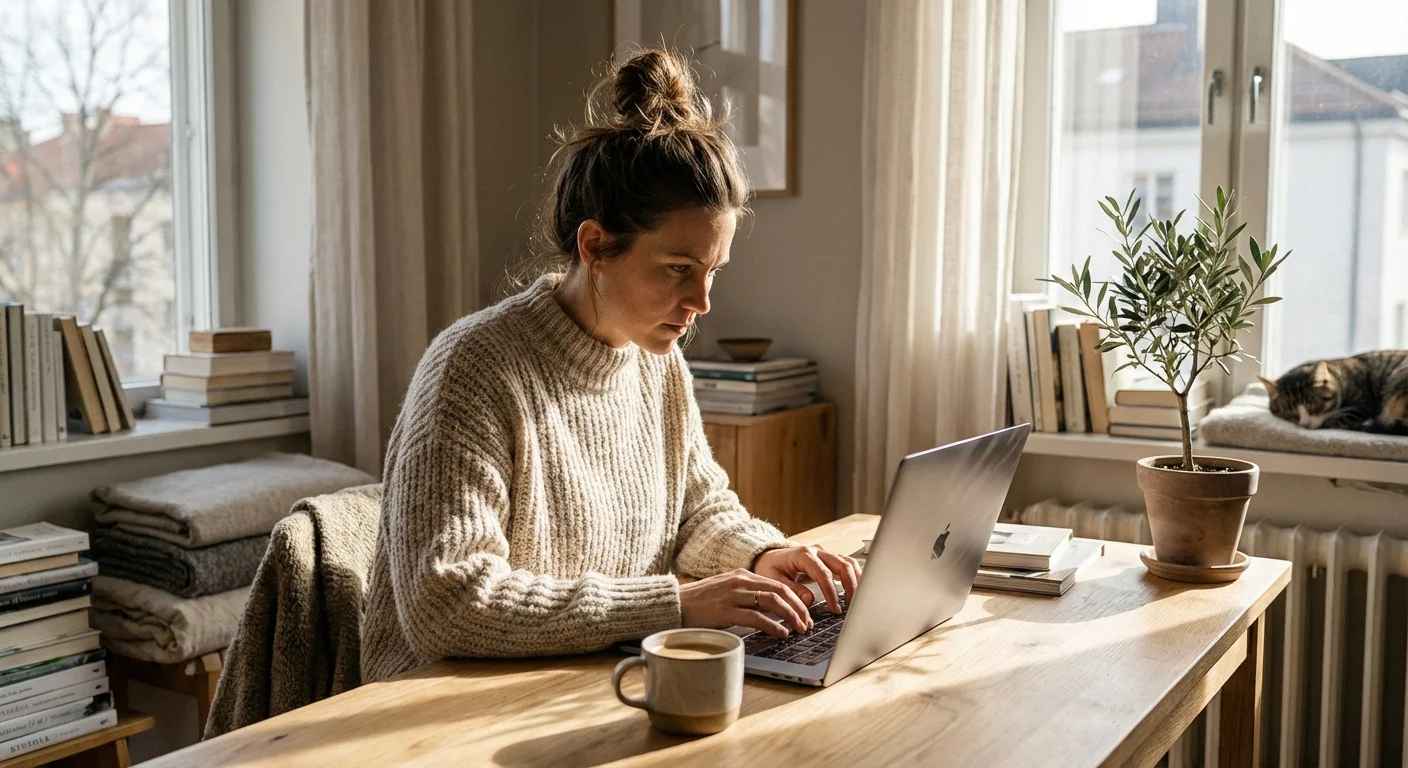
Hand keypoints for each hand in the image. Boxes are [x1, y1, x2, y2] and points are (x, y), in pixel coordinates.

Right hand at [679, 569, 813, 637]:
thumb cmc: (698, 603)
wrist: (673, 604)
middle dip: (799, 608)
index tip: (805, 614)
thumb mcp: (725, 592)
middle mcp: (740, 581)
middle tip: (808, 623)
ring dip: (791, 616)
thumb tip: (768, 611)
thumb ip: (745, 596)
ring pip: (773, 601)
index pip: (778, 584)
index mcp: (742, 575)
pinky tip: (781, 633)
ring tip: (800, 629)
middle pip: (781, 591)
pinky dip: (773, 625)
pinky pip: (756, 617)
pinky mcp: (726, 611)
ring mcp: (733, 595)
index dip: (796, 599)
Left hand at [752, 545, 861, 614]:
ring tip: (857, 600)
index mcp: (803, 554)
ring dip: (855, 580)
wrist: (767, 556)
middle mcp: (816, 551)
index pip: (823, 574)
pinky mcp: (827, 559)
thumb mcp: (773, 580)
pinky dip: (854, 575)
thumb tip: (810, 600)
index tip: (835, 609)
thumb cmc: (769, 567)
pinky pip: (846, 564)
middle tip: (850, 607)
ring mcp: (824, 553)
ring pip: (847, 563)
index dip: (831, 593)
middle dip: (850, 587)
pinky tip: (857, 589)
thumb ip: (792, 590)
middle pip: (842, 565)